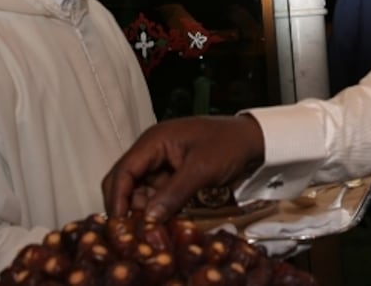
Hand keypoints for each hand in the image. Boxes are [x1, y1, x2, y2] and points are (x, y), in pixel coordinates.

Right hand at [102, 114, 264, 221]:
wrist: (253, 140)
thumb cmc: (228, 145)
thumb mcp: (201, 170)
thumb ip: (173, 193)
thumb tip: (149, 218)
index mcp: (154, 141)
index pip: (123, 171)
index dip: (117, 198)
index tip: (118, 224)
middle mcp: (152, 150)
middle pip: (124, 180)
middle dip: (125, 205)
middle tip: (131, 231)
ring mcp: (161, 161)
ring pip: (139, 189)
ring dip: (141, 209)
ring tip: (148, 231)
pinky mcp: (171, 172)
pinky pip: (155, 192)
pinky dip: (155, 207)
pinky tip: (161, 222)